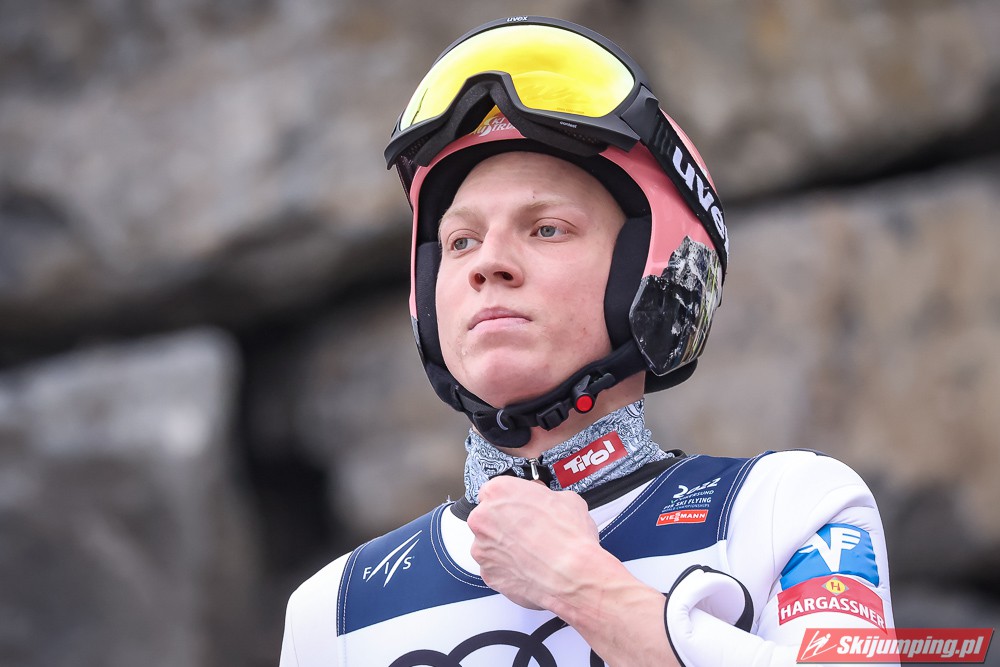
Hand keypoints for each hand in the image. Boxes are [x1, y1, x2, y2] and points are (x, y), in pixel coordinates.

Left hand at [467, 475, 601, 610]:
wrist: (571, 575)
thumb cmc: (568, 537)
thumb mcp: (566, 499)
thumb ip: (544, 496)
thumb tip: (545, 500)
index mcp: (498, 492)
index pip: (495, 490)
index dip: (511, 500)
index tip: (520, 507)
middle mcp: (484, 518)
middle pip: (488, 516)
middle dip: (505, 523)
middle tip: (529, 530)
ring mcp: (482, 547)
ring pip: (490, 544)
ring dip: (505, 546)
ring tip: (532, 552)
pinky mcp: (487, 573)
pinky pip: (494, 567)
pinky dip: (507, 568)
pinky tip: (528, 567)